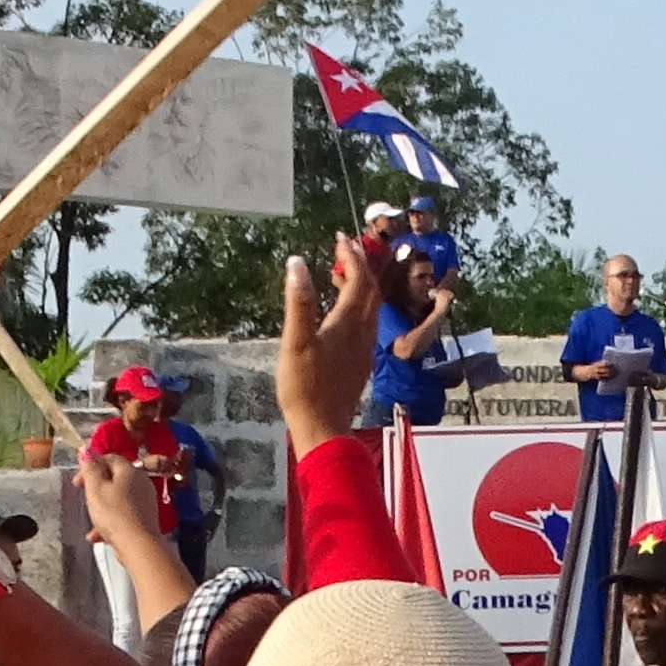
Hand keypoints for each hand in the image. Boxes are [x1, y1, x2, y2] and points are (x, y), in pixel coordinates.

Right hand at [79, 443, 164, 554]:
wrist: (138, 545)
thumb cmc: (114, 514)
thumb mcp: (96, 489)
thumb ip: (90, 469)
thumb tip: (86, 448)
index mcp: (130, 470)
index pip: (110, 458)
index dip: (91, 465)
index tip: (77, 481)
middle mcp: (141, 482)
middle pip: (114, 478)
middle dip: (95, 487)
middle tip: (83, 496)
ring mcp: (144, 501)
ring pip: (117, 498)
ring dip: (101, 507)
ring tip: (90, 518)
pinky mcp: (144, 518)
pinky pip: (123, 514)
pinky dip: (110, 521)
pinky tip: (97, 536)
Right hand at [276, 242, 380, 459]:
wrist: (323, 427)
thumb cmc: (304, 387)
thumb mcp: (295, 341)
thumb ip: (299, 302)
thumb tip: (298, 263)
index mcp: (347, 324)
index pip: (358, 279)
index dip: (351, 256)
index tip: (341, 238)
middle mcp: (362, 333)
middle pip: (369, 291)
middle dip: (359, 266)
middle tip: (343, 249)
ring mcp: (363, 349)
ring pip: (370, 307)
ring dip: (360, 286)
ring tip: (341, 273)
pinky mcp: (359, 362)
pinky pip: (365, 323)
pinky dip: (357, 305)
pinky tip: (342, 311)